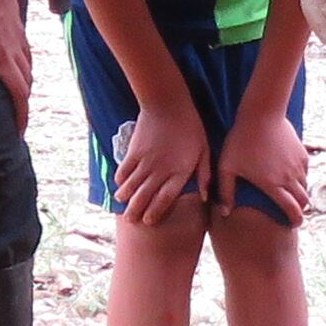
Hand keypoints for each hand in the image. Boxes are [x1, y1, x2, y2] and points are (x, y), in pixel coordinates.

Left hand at [0, 0, 33, 138]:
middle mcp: (3, 54)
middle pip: (18, 94)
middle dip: (18, 118)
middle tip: (13, 139)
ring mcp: (16, 46)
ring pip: (27, 81)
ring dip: (25, 101)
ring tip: (20, 119)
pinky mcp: (22, 37)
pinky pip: (29, 65)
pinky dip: (27, 80)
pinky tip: (23, 87)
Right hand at [113, 94, 209, 228]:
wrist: (167, 103)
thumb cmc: (190, 126)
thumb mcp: (204, 150)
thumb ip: (204, 175)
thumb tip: (205, 197)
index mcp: (180, 171)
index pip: (165, 199)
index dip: (155, 212)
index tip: (149, 222)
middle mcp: (161, 170)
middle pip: (145, 197)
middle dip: (136, 212)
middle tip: (132, 220)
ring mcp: (145, 161)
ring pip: (131, 187)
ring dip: (125, 199)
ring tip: (123, 206)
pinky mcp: (133, 152)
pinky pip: (123, 172)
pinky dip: (121, 181)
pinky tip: (120, 186)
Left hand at [216, 101, 310, 227]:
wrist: (261, 114)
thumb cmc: (240, 140)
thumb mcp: (227, 166)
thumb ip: (226, 191)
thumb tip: (226, 212)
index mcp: (274, 185)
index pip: (291, 210)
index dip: (294, 220)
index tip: (293, 225)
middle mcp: (290, 177)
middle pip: (304, 201)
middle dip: (300, 210)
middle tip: (293, 214)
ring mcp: (298, 165)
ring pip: (306, 186)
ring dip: (300, 194)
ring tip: (291, 196)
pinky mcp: (302, 153)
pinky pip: (305, 172)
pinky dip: (301, 178)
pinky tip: (291, 176)